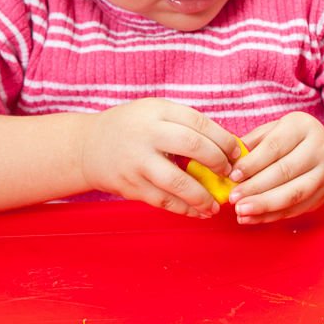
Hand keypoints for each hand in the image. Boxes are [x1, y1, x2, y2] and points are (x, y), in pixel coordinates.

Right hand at [80, 98, 240, 217]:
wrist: (87, 147)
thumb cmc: (132, 128)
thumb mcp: (156, 113)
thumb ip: (186, 125)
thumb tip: (228, 146)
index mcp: (156, 111)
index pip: (198, 122)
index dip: (223, 139)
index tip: (236, 152)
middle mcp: (146, 134)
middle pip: (192, 146)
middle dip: (217, 162)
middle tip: (229, 174)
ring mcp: (136, 161)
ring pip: (177, 181)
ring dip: (203, 196)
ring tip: (217, 204)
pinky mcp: (130, 186)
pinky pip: (163, 201)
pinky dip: (184, 209)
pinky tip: (199, 212)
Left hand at [227, 112, 323, 222]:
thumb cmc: (292, 141)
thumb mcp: (272, 131)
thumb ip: (251, 144)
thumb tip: (227, 162)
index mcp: (302, 126)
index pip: (274, 147)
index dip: (252, 164)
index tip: (233, 176)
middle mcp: (319, 148)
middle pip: (284, 171)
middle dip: (255, 188)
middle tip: (233, 198)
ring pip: (293, 194)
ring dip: (264, 206)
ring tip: (241, 212)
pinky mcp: (323, 195)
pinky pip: (296, 209)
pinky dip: (272, 216)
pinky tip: (253, 217)